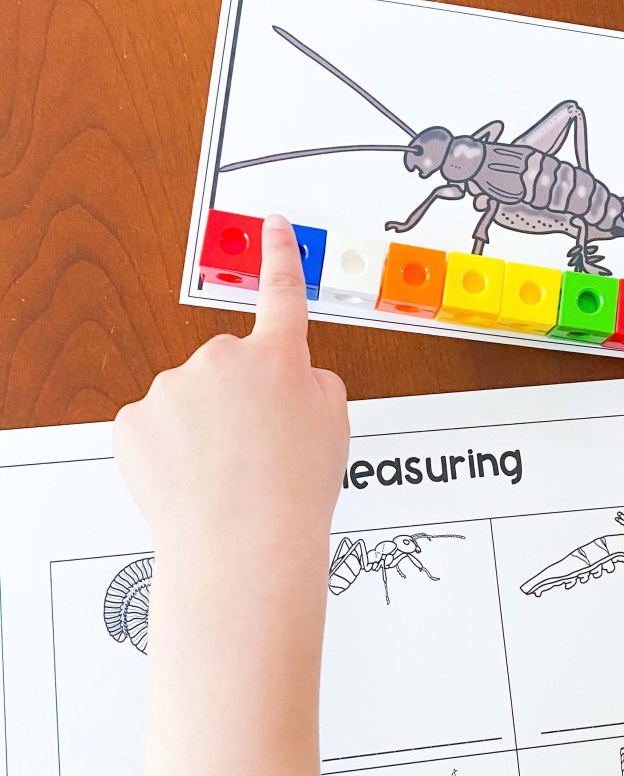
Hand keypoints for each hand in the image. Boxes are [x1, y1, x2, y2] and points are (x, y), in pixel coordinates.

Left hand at [114, 214, 348, 555]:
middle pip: (228, 366)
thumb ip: (315, 385)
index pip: (284, 294)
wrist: (243, 547)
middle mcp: (222, 361)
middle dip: (239, 397)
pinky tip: (193, 481)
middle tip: (256, 450)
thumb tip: (293, 376)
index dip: (281, 258)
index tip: (273, 229)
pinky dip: (169, 452)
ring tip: (227, 476)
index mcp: (279, 359)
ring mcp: (172, 388)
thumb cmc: (292, 496)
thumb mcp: (336, 429)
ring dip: (203, 428)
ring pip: (189, 399)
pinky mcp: (134, 422)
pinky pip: (155, 428)